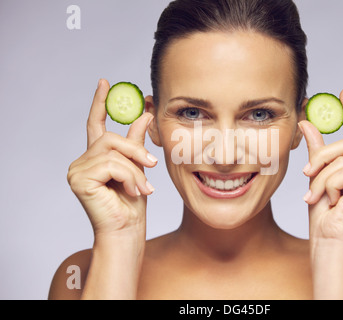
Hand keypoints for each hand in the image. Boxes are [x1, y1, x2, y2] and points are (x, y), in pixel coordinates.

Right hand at [67, 79, 157, 235]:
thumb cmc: (133, 204)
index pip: (96, 124)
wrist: (127, 231)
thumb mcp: (139, 167)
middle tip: (152, 165)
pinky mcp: (79, 179)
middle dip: (135, 150)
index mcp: (97, 157)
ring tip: (143, 188)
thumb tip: (144, 113)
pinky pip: (111, 164)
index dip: (100, 103)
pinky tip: (133, 192)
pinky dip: (129, 176)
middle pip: (109, 137)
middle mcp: (83, 161)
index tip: (106, 82)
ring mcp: (77, 170)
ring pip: (113, 151)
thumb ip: (137, 142)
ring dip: (135, 170)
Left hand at [300, 89, 342, 244]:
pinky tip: (332, 201)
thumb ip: (315, 150)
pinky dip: (328, 185)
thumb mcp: (315, 176)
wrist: (327, 240)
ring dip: (321, 179)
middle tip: (307, 176)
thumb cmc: (322, 213)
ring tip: (317, 197)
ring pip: (340, 159)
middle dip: (320, 160)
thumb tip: (306, 122)